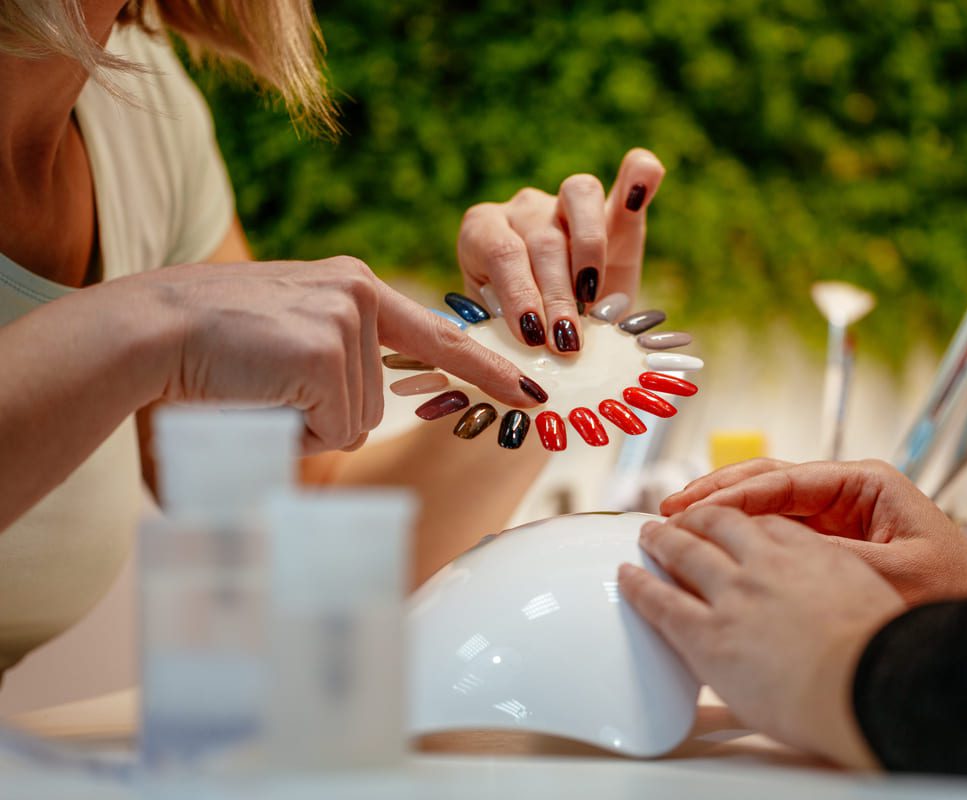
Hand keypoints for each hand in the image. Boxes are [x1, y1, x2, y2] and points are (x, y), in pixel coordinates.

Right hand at [139, 256, 535, 454]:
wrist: (144, 332)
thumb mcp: (281, 349)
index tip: (529, 392)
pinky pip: (333, 426)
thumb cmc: (199, 354)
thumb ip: (330, 378)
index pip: (437, 336)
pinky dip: (293, 429)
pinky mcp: (328, 348)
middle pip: (375, 403)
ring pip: (353, 420)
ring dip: (303, 425)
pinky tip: (257, 391)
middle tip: (261, 387)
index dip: (487, 369)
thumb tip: (356, 431)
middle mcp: (359, 294)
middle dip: (321, 419)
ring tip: (254, 386)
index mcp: (351, 289)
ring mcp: (347, 319)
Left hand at [456, 148, 664, 352]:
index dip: (519, 294)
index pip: (501, 252)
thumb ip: (510, 331)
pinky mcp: (615, 208)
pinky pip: (631, 175)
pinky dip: (639, 177)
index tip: (532, 337)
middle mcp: (523, 209)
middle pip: (543, 239)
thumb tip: (525, 353)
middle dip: (556, 297)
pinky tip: (641, 190)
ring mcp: (566, 202)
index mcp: (483, 232)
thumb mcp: (505, 333)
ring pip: (579, 197)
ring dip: (589, 255)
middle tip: (565, 342)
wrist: (556, 330)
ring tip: (593, 302)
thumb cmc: (522, 333)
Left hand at [618, 506, 903, 766]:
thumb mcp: (872, 598)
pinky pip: (660, 600)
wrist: (865, 685)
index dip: (744, 519)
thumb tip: (836, 598)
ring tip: (649, 535)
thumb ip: (841, 587)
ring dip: (663, 538)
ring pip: (684, 552)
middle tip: (682, 519)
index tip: (735, 521)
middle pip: (719, 524)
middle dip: (696, 518)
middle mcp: (766, 565)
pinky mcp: (706, 633)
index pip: (767, 523)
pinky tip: (628, 575)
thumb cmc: (879, 656)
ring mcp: (732, 595)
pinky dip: (639, 583)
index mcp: (810, 553)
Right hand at [661, 458, 966, 605]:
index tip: (694, 508)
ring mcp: (838, 513)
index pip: (784, 480)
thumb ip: (829, 556)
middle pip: (768, 480)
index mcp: (865, 484)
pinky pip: (778, 527)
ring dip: (723, 509)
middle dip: (717, 492)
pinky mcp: (831, 539)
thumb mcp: (888, 573)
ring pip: (767, 501)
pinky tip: (712, 543)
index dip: (732, 493)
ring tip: (679, 518)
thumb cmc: (951, 592)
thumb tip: (768, 549)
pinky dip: (742, 532)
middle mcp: (848, 491)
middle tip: (672, 507)